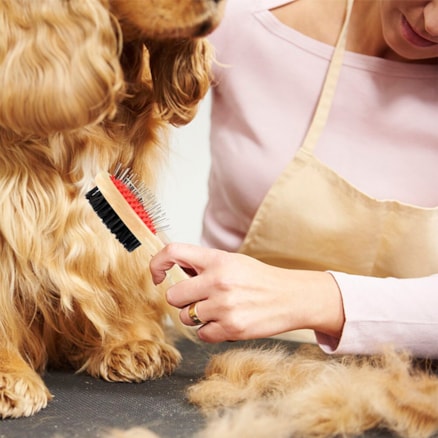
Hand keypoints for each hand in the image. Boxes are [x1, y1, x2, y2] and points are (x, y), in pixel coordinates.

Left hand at [149, 243, 344, 342]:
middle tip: (201, 299)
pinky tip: (228, 322)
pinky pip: (202, 334)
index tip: (156, 275)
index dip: (157, 263)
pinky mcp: (231, 328)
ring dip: (198, 317)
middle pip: (173, 296)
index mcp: (217, 259)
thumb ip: (204, 266)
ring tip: (220, 310)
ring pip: (186, 317)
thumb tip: (175, 271)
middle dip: (183, 300)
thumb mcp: (233, 262)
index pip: (173, 252)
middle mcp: (218, 281)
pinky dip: (211, 331)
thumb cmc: (260, 279)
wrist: (292, 297)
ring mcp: (224, 306)